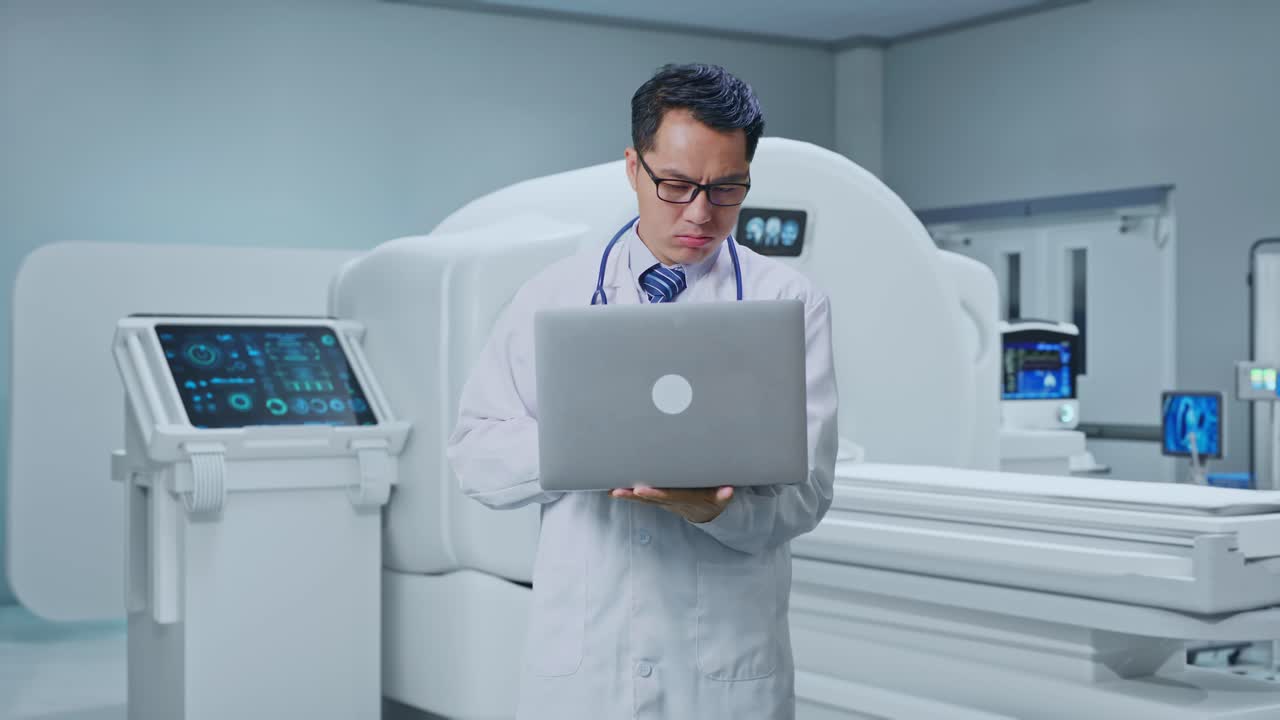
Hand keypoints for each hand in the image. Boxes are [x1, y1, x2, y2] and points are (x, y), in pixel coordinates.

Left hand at [610, 485, 733, 523]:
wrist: (706, 513)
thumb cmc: (713, 499)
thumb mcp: (721, 499)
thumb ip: (724, 495)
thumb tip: (729, 491)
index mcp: (686, 499)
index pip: (668, 496)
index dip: (655, 494)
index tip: (641, 490)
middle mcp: (672, 502)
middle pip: (651, 500)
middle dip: (635, 496)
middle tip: (619, 491)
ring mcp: (664, 503)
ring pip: (644, 500)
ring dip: (628, 496)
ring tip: (612, 491)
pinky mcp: (659, 500)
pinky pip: (642, 499)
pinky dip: (628, 495)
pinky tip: (614, 490)